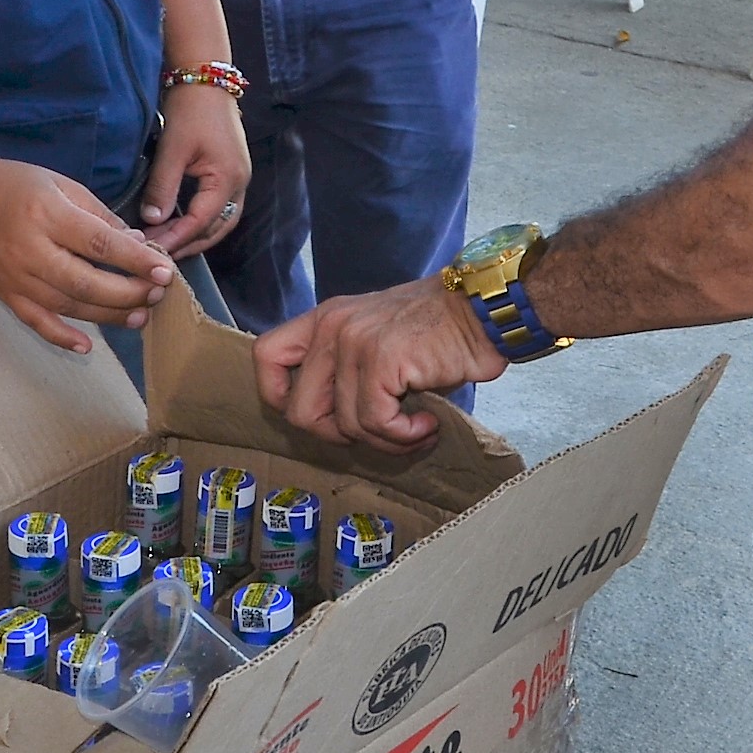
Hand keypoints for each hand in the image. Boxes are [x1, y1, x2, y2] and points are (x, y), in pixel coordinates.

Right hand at [0, 156, 178, 353]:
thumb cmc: (10, 184)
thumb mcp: (59, 183)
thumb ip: (98, 214)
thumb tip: (136, 244)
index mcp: (46, 214)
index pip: (99, 243)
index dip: (135, 260)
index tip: (164, 269)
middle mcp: (30, 250)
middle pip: (86, 282)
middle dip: (129, 292)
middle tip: (158, 294)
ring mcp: (15, 277)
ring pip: (68, 305)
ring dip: (108, 315)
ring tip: (141, 315)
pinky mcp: (5, 294)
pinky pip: (36, 321)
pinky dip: (61, 337)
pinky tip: (88, 345)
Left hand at [139, 80, 250, 257]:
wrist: (206, 81)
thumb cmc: (191, 111)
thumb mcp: (173, 149)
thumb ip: (163, 187)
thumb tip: (151, 220)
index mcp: (228, 179)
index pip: (201, 221)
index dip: (177, 238)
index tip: (151, 250)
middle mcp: (239, 184)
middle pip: (218, 229)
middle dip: (190, 244)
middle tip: (160, 256)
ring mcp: (239, 179)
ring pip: (221, 221)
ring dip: (197, 235)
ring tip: (169, 245)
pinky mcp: (231, 173)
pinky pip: (219, 208)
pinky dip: (201, 221)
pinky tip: (180, 224)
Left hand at [256, 280, 497, 449]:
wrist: (484, 311)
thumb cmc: (442, 333)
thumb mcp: (381, 342)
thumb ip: (349, 372)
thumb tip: (338, 426)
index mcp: (326, 318)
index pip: (267, 356)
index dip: (278, 397)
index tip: (320, 417)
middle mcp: (332, 326)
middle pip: (299, 410)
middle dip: (339, 437)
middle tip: (380, 432)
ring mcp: (353, 341)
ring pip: (345, 424)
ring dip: (385, 440)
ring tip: (418, 427)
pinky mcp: (379, 359)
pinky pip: (375, 422)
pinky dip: (404, 435)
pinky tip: (427, 424)